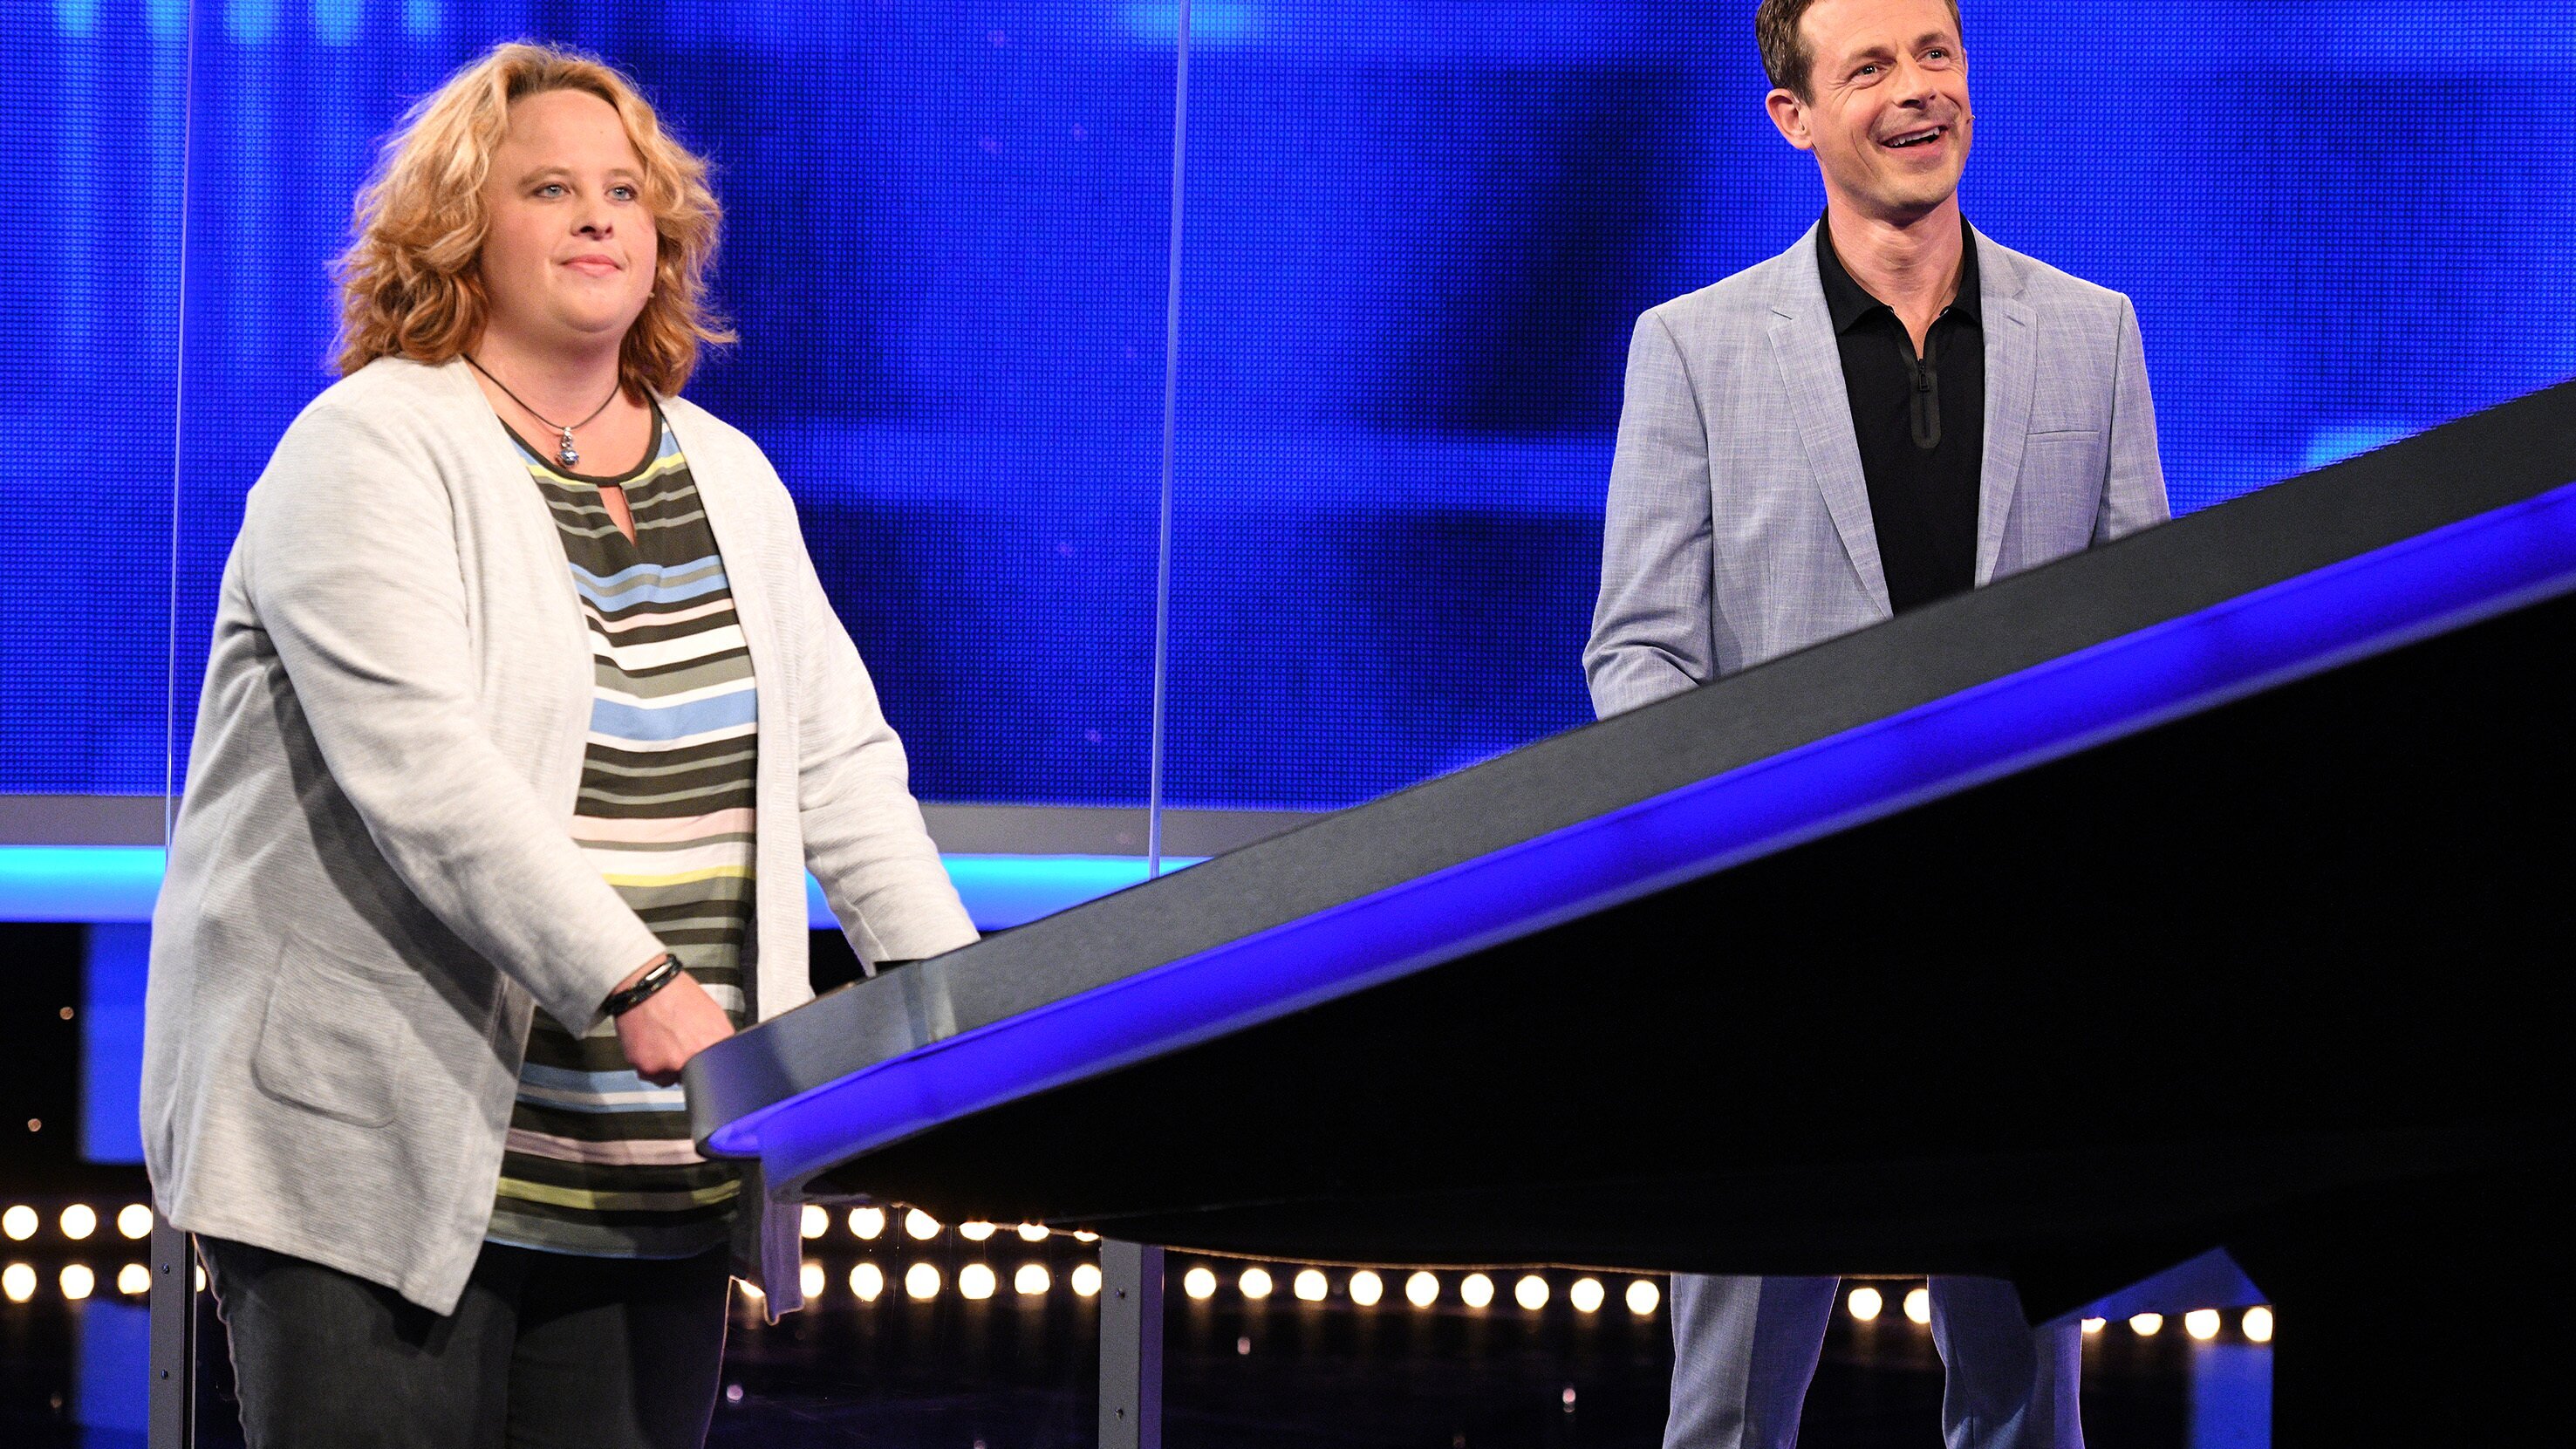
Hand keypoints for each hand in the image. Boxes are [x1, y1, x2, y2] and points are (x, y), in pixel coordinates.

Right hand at [612, 964, 734, 1086]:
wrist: (646, 986)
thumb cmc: (678, 995)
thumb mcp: (714, 1014)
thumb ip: (718, 1038)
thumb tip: (719, 1053)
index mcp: (715, 1045)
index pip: (720, 1073)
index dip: (710, 1068)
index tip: (704, 1063)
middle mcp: (694, 1059)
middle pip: (693, 1077)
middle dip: (688, 1066)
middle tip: (679, 1047)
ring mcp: (669, 1066)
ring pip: (670, 1079)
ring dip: (666, 1067)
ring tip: (662, 1042)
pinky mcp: (647, 1068)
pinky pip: (650, 1075)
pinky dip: (649, 1064)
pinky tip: (650, 1043)